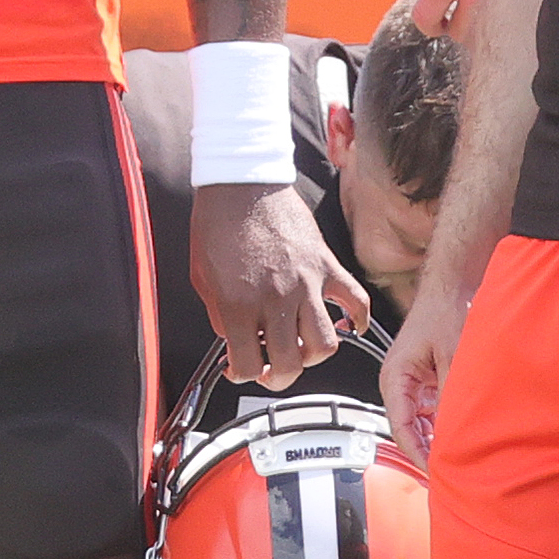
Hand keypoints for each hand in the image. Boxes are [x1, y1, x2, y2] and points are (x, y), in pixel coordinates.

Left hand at [191, 183, 372, 389]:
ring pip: (325, 344)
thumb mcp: (201, 275)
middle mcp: (276, 298)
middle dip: (278, 376)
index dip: (241, 374)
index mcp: (239, 303)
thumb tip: (234, 339)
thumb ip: (218, 314)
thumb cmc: (217, 222)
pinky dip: (357, 320)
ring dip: (312, 355)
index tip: (239, 369)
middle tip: (271, 368)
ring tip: (299, 347)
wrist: (241, 182)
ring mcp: (306, 282)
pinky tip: (349, 326)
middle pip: (290, 364)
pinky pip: (356, 301)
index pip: (248, 365)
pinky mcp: (326, 265)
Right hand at [380, 283, 464, 464]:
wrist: (455, 287)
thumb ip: (453, 395)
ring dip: (437, 439)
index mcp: (395, 378)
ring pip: (421, 423)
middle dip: (427, 452)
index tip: (433, 473)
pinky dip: (444, 425)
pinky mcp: (429, 379)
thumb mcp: (454, 357)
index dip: (417, 454)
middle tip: (448, 474)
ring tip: (457, 460)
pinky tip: (461, 436)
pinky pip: (433, 411)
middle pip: (409, 429)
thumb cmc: (446, 311)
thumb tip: (456, 431)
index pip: (401, 427)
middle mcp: (400, 383)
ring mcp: (414, 382)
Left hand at [404, 0, 510, 42]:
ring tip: (496, 3)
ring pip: (484, 38)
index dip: (427, 23)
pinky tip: (515, 8)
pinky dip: (508, 28)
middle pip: (457, 31)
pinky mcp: (531, 14)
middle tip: (473, 4)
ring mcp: (505, 5)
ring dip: (484, 28)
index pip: (426, 13)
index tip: (437, 22)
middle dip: (460, 23)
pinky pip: (510, 35)